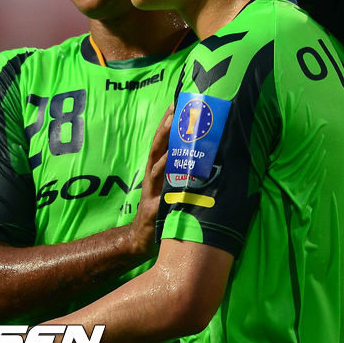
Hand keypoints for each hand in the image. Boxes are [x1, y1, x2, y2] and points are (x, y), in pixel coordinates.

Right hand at [128, 104, 173, 256]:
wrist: (140, 239)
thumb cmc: (161, 211)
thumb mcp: (172, 188)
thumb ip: (181, 172)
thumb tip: (203, 156)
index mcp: (158, 170)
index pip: (163, 142)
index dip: (169, 122)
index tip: (178, 103)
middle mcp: (152, 176)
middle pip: (158, 146)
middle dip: (166, 126)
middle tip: (175, 108)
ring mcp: (151, 189)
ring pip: (156, 161)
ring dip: (164, 144)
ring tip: (172, 127)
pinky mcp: (153, 206)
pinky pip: (159, 188)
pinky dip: (163, 175)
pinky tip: (169, 164)